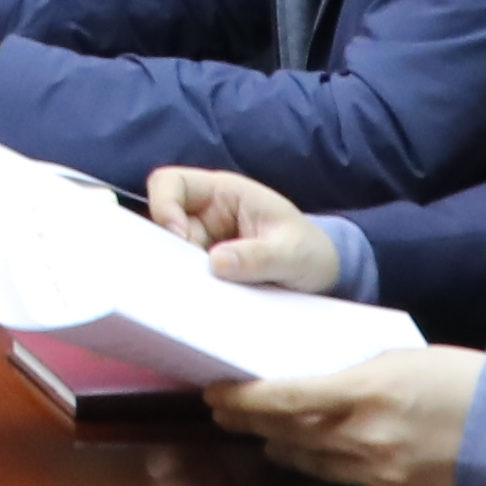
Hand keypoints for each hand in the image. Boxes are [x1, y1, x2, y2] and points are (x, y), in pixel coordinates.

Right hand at [145, 166, 337, 288]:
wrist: (323, 275)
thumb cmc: (310, 251)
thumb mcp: (293, 254)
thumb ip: (258, 256)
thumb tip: (215, 263)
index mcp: (224, 193)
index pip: (171, 183)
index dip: (164, 206)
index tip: (180, 240)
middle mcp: (206, 214)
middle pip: (161, 222)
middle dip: (170, 250)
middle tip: (194, 277)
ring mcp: (203, 242)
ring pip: (169, 252)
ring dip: (180, 272)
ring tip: (206, 294)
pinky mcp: (205, 267)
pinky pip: (184, 275)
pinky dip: (190, 288)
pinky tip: (207, 303)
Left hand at [213, 343, 485, 485]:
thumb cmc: (462, 381)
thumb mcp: (399, 360)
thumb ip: (349, 376)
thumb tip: (307, 387)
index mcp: (365, 393)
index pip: (283, 400)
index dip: (242, 400)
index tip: (216, 394)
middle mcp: (365, 440)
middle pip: (288, 436)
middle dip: (253, 424)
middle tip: (226, 413)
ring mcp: (379, 477)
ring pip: (312, 464)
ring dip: (286, 448)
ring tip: (268, 435)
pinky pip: (349, 485)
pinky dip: (336, 468)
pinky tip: (331, 456)